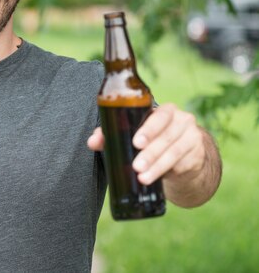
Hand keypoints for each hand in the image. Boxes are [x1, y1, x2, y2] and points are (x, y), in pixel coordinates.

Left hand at [87, 103, 205, 184]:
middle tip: (136, 165)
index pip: (160, 115)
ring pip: (173, 152)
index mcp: (166, 111)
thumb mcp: (136, 134)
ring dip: (156, 166)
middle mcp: (182, 120)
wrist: (184, 155)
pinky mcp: (196, 155)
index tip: (136, 142)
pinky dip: (166, 172)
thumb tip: (92, 141)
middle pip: (166, 136)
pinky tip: (154, 179)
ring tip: (142, 176)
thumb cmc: (153, 139)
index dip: (149, 129)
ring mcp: (192, 137)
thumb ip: (113, 134)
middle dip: (150, 153)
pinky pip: (181, 164)